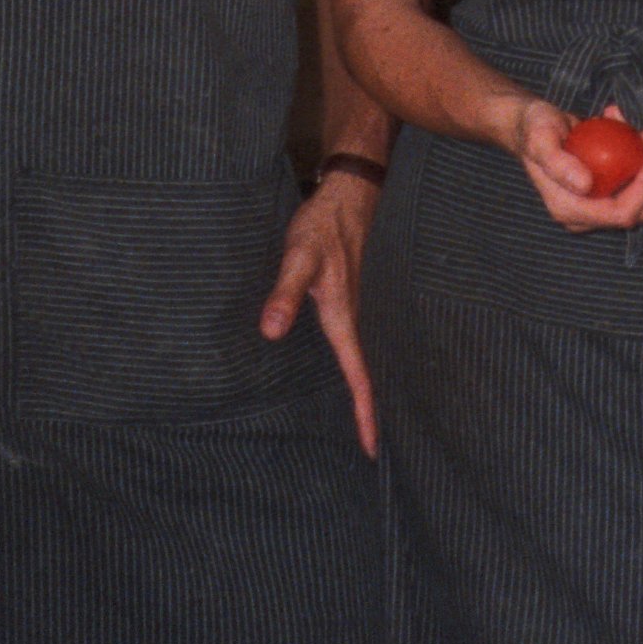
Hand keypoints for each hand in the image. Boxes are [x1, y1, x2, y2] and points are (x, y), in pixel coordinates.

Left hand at [260, 169, 378, 455]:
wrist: (348, 196)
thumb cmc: (324, 227)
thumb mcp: (299, 257)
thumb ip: (285, 293)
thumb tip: (271, 331)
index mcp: (343, 317)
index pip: (358, 375)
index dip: (364, 412)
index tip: (371, 448)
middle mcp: (351, 319)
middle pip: (363, 375)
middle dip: (368, 411)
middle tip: (370, 448)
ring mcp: (350, 310)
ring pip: (357, 359)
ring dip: (361, 390)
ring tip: (360, 422)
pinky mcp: (343, 300)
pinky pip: (349, 342)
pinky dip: (351, 365)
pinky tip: (340, 369)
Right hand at [511, 100, 642, 233]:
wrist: (530, 125)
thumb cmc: (534, 129)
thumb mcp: (540, 139)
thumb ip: (557, 163)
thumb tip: (586, 185)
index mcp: (568, 210)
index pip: (620, 213)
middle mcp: (583, 215)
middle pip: (637, 212)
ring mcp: (594, 205)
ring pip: (639, 198)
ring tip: (641, 131)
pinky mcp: (602, 193)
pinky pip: (631, 183)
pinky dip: (639, 158)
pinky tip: (632, 130)